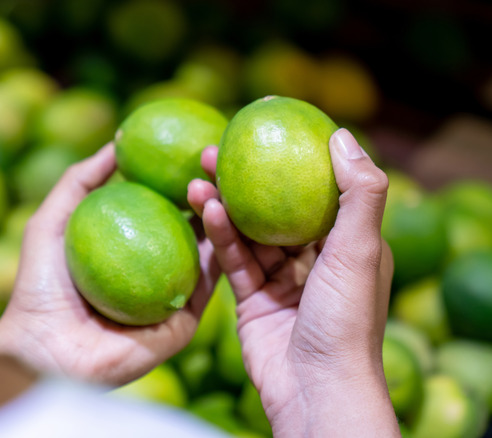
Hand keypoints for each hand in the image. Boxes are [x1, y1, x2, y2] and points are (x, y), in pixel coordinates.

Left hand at [0, 144, 219, 385]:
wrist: (43, 349)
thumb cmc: (40, 286)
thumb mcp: (53, 220)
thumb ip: (81, 181)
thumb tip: (118, 142)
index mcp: (133, 252)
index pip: (165, 210)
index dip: (181, 180)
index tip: (194, 149)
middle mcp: (157, 273)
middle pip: (193, 227)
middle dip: (209, 192)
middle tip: (215, 160)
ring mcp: (173, 299)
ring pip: (208, 251)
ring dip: (220, 215)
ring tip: (219, 182)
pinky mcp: (184, 323)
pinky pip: (207, 284)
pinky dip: (219, 251)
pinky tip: (223, 218)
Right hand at [187, 128, 399, 436]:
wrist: (316, 389)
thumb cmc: (346, 320)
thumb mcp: (362, 249)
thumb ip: (359, 192)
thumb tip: (341, 134)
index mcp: (348, 245)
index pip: (318, 191)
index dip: (291, 160)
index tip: (263, 131)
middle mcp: (315, 260)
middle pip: (275, 208)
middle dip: (245, 179)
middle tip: (214, 150)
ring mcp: (281, 281)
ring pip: (248, 233)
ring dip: (223, 205)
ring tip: (197, 177)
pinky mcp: (252, 301)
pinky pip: (234, 261)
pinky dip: (220, 236)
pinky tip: (205, 210)